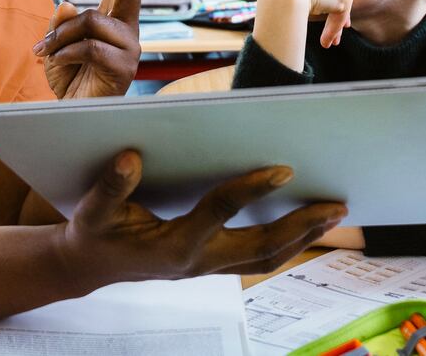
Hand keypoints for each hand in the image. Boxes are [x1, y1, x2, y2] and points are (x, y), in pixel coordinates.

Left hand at [36, 0, 141, 98]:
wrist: (75, 119)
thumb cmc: (70, 81)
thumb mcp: (57, 46)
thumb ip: (61, 23)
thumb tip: (66, 4)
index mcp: (113, 17)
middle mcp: (127, 28)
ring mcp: (130, 48)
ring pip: (92, 20)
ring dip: (60, 35)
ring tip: (46, 52)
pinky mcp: (125, 68)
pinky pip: (88, 47)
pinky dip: (64, 53)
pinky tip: (54, 64)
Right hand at [60, 150, 346, 282]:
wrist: (88, 267)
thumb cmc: (92, 234)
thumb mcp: (89, 212)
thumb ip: (109, 188)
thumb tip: (130, 157)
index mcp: (173, 246)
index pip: (219, 212)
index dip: (251, 190)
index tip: (283, 170)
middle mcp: (199, 261)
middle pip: (262, 248)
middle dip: (302, 227)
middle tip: (338, 206)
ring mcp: (208, 266)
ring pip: (266, 258)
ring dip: (302, 237)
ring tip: (334, 214)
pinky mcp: (212, 263)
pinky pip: (258, 257)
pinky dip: (287, 241)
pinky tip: (306, 223)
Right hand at [267, 0, 354, 47]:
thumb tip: (313, 5)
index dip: (332, 1)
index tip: (330, 13)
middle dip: (339, 15)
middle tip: (336, 32)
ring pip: (341, 8)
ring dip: (335, 27)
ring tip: (328, 43)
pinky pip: (340, 18)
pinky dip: (332, 31)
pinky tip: (324, 42)